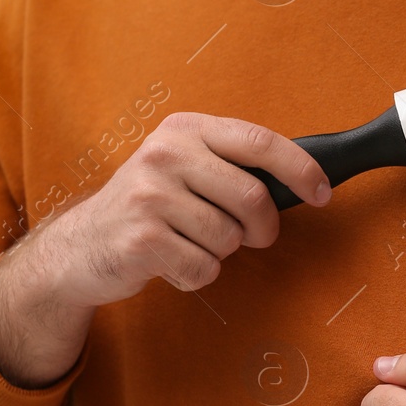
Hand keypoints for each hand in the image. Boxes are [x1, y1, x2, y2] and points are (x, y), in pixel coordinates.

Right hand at [0, 113, 331, 386]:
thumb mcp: (185, 168)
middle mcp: (164, 154)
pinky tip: (170, 261)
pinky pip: (204, 268)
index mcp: (184, 130)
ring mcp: (149, 196)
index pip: (258, 141)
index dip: (300, 169)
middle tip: (252, 236)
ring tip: (188, 242)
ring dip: (220, 252)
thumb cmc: (150, 207)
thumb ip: (232, 165)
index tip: (322, 192)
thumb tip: (304, 179)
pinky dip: (197, 275)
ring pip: (230, 237)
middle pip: (253, 197)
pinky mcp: (141, 239)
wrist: (82, 246)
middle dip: (263, 227)